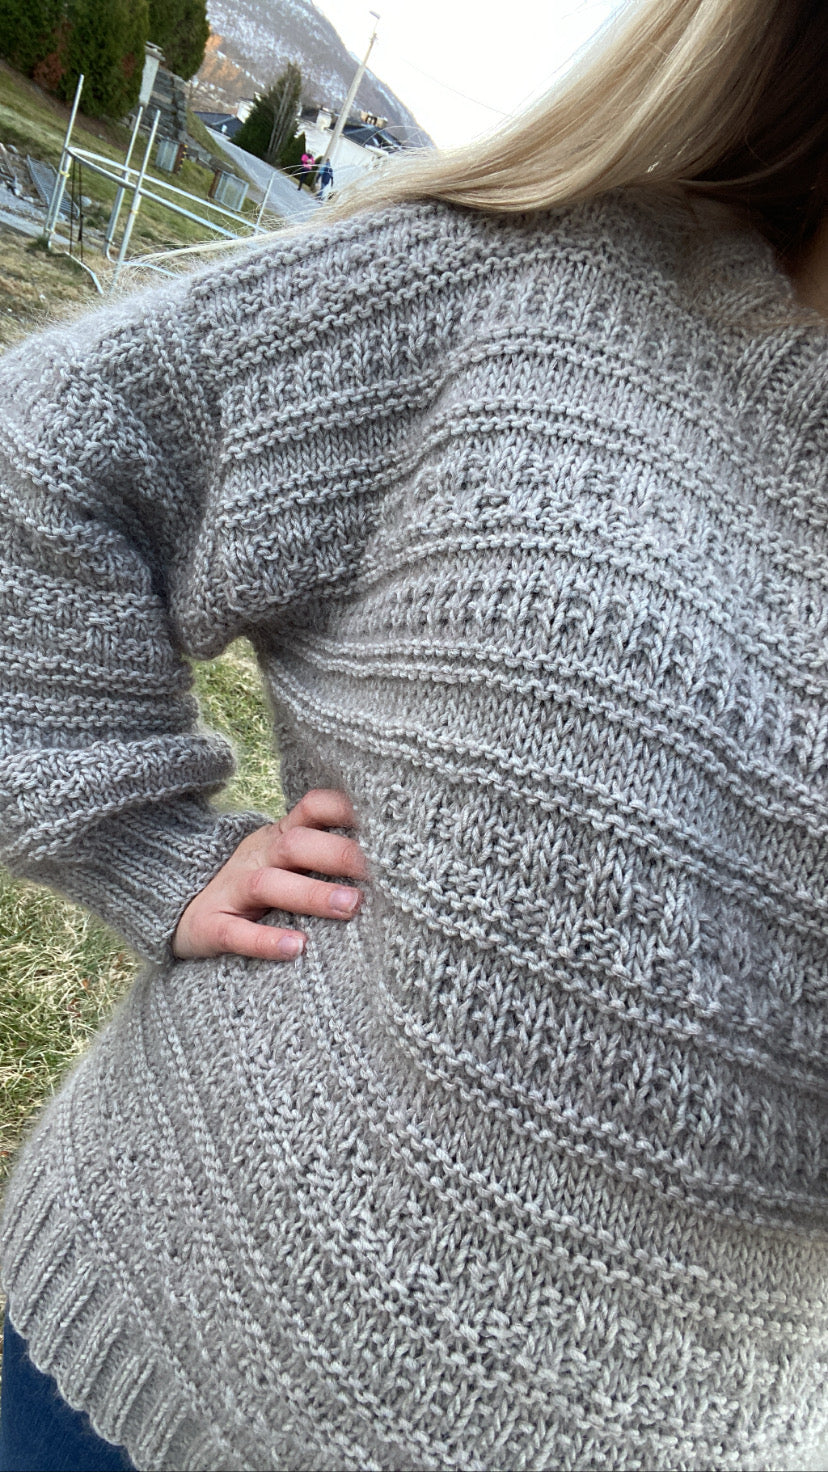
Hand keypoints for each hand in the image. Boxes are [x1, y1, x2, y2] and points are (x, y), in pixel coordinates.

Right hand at [172, 789, 366, 960]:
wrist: (178, 907)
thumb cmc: (255, 885)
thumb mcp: (285, 860)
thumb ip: (326, 853)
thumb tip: (392, 856)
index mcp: (281, 836)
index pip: (312, 808)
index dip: (345, 808)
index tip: (385, 820)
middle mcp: (258, 856)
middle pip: (296, 844)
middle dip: (338, 854)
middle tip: (378, 873)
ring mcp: (233, 889)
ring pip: (270, 884)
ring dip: (312, 894)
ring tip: (350, 906)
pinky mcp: (211, 925)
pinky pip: (235, 932)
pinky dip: (264, 941)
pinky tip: (296, 949)